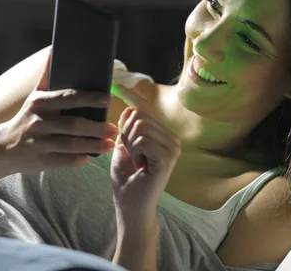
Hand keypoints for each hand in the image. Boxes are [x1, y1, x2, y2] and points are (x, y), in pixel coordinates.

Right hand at [0, 51, 117, 174]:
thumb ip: (47, 76)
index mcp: (40, 103)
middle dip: (96, 127)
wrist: (3, 147)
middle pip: (73, 124)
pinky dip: (77, 160)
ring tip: (109, 144)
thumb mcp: (34, 96)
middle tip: (114, 129)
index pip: (68, 98)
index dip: (89, 98)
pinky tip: (90, 158)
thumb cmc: (27, 118)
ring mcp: (39, 143)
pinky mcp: (39, 161)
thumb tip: (55, 50)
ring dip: (93, 145)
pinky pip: (63, 160)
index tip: (107, 99)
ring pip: (70, 145)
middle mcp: (38, 122)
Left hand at [110, 84, 180, 221]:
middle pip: (139, 114)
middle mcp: (172, 137)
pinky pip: (142, 139)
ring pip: (139, 125)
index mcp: (163, 134)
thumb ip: (127, 127)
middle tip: (132, 154)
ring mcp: (173, 146)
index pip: (145, 108)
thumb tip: (129, 105)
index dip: (131, 96)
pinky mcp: (168, 157)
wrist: (131, 207)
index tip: (117, 83)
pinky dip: (134, 151)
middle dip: (125, 134)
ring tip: (137, 162)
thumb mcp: (123, 147)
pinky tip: (141, 166)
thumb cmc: (126, 179)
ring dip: (129, 144)